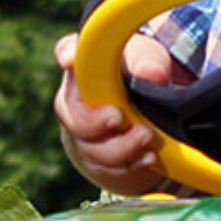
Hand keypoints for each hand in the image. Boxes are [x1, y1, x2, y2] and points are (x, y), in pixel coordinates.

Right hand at [53, 30, 176, 194]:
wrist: (137, 118)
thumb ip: (148, 63)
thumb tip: (153, 73)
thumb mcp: (147, 63)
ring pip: (91, 149)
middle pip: (72, 115)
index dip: (67, 54)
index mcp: (83, 67)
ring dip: (122, 146)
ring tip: (146, 136)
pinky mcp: (95, 161)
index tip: (71, 58)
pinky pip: (108, 168)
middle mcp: (73, 101)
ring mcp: (82, 135)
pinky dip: (132, 163)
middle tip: (117, 117)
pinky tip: (149, 156)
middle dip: (94, 120)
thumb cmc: (136, 77)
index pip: (67, 52)